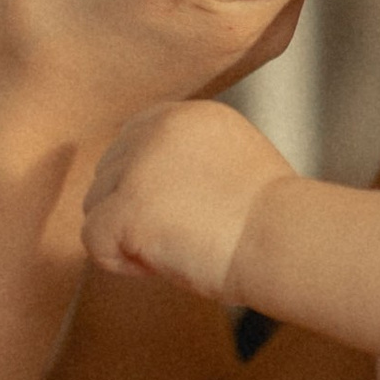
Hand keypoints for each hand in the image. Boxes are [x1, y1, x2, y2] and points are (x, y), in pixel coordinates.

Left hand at [83, 101, 295, 299]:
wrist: (285, 241)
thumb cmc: (271, 221)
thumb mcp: (230, 163)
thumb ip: (187, 160)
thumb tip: (148, 189)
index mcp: (186, 115)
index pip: (131, 143)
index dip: (146, 187)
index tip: (186, 213)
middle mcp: (156, 129)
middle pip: (108, 175)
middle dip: (133, 212)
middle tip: (183, 236)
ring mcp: (138, 166)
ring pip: (96, 206)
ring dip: (127, 237)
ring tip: (177, 248)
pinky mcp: (126, 205)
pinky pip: (93, 239)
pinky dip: (121, 262)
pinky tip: (162, 264)